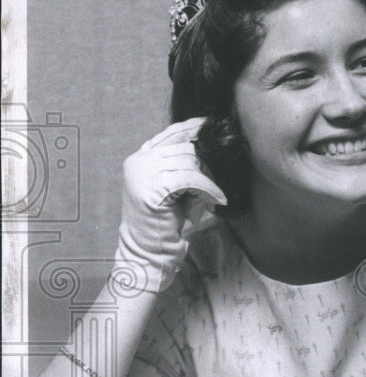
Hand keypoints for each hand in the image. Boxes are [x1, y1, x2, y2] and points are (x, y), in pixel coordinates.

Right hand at [116, 117, 226, 291]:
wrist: (148, 250)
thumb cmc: (165, 220)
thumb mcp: (174, 186)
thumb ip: (183, 164)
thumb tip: (210, 143)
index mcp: (141, 157)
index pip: (171, 133)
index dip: (193, 128)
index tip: (211, 125)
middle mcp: (138, 161)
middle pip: (185, 148)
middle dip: (206, 165)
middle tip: (213, 187)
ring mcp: (142, 173)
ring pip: (190, 162)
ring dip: (208, 180)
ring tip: (211, 198)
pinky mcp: (153, 188)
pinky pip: (191, 179)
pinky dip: (208, 189)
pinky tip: (216, 201)